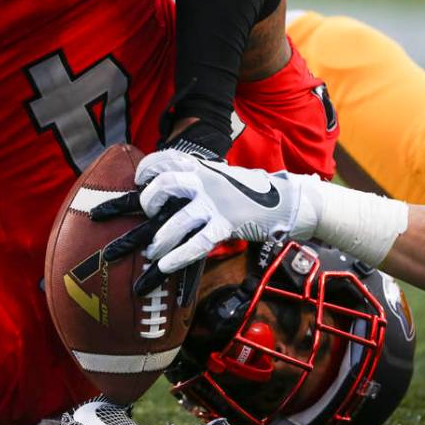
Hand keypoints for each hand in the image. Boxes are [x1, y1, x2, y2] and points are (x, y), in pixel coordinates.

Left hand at [92, 150, 315, 291]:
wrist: (284, 200)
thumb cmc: (246, 192)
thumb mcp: (219, 176)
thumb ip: (195, 179)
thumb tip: (164, 191)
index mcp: (202, 167)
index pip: (166, 158)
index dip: (147, 168)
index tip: (139, 181)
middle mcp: (205, 180)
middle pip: (165, 184)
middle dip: (148, 202)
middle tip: (148, 216)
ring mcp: (216, 202)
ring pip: (178, 220)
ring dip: (159, 240)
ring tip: (152, 252)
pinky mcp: (227, 224)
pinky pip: (197, 243)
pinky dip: (177, 257)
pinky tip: (164, 266)